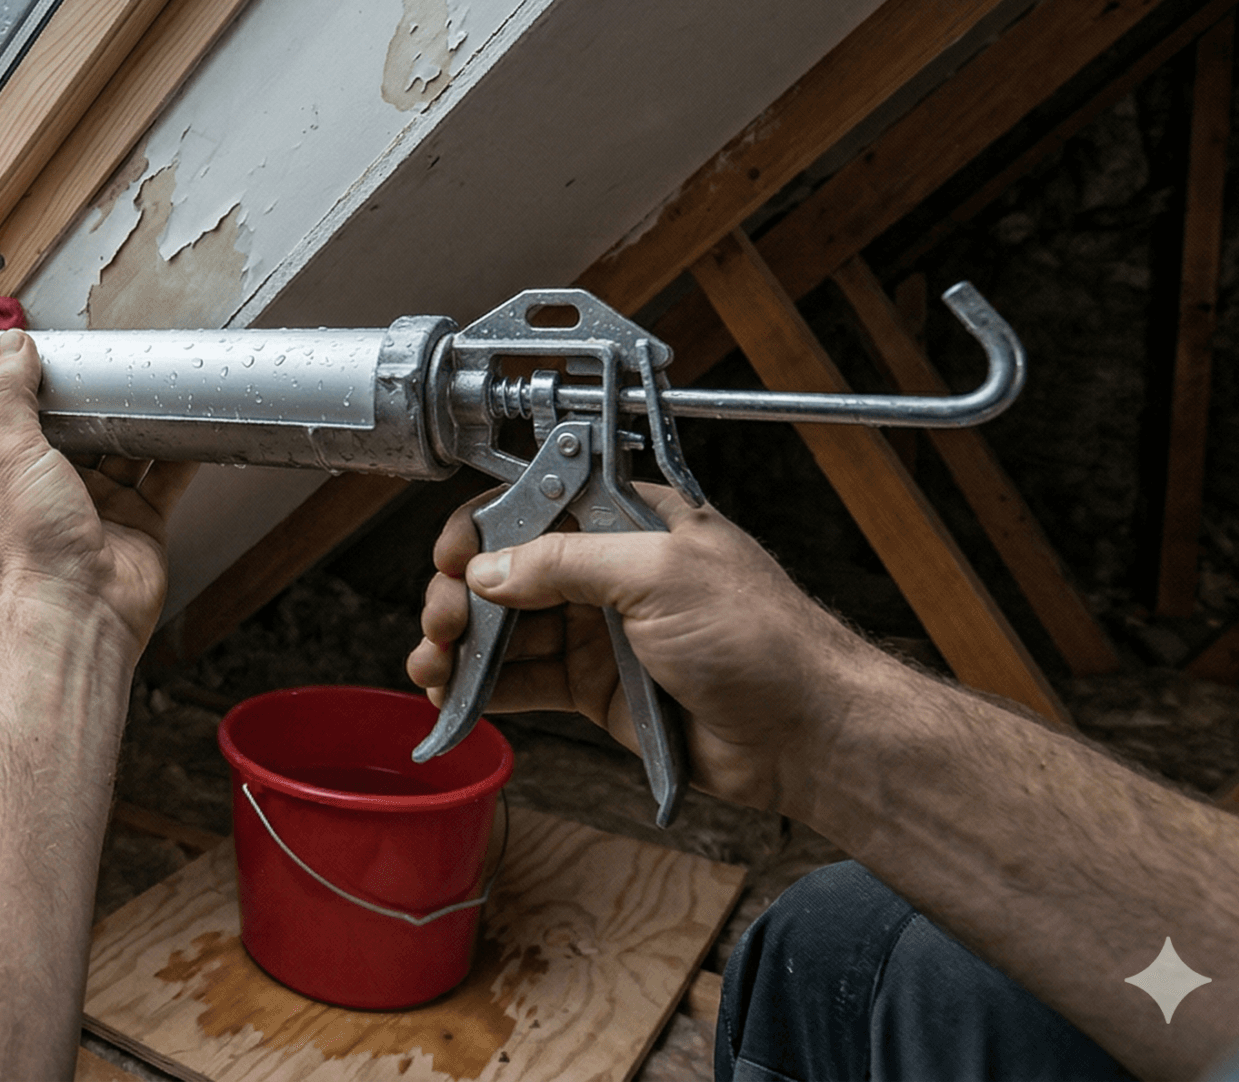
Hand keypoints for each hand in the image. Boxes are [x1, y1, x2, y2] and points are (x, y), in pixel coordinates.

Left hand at [0, 331, 197, 647]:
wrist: (77, 611)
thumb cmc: (33, 546)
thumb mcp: (11, 454)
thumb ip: (10, 397)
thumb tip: (11, 346)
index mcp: (19, 474)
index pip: (34, 419)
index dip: (53, 389)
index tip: (75, 356)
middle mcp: (60, 491)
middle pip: (88, 433)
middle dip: (106, 404)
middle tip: (127, 365)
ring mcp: (104, 508)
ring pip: (130, 452)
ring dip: (146, 424)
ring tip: (164, 386)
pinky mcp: (143, 524)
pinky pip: (167, 481)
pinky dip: (182, 455)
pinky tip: (194, 427)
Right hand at [404, 484, 870, 812]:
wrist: (805, 733)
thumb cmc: (762, 639)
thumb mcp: (660, 576)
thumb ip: (566, 564)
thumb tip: (489, 570)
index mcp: (632, 522)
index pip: (537, 505)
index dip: (485, 529)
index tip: (453, 558)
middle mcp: (610, 571)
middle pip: (508, 570)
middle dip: (462, 594)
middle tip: (444, 623)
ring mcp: (600, 631)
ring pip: (507, 628)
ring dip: (462, 644)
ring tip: (433, 664)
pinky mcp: (595, 687)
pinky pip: (524, 679)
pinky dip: (484, 686)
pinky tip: (454, 694)